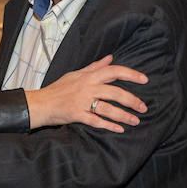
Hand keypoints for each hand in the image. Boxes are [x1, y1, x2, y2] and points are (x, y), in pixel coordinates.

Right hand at [25, 54, 147, 130]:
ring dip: (124, 116)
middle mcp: (88, 88)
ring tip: (135, 121)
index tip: (144, 80)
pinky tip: (120, 129)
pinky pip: (96, 121)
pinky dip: (109, 126)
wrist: (41, 103)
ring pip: (108, 109)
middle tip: (143, 107)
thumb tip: (110, 58)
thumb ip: (95, 67)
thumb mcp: (76, 74)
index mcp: (89, 76)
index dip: (131, 74)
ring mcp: (82, 102)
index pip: (114, 71)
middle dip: (132, 100)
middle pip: (115, 93)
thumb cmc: (58, 88)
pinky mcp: (77, 115)